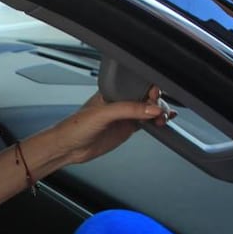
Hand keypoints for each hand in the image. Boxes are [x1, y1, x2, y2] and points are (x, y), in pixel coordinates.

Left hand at [51, 85, 174, 164]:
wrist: (69, 148)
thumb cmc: (75, 127)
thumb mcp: (103, 114)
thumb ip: (128, 109)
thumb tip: (152, 108)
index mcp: (113, 90)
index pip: (137, 85)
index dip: (150, 89)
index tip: (155, 97)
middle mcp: (120, 101)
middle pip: (147, 98)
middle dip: (158, 102)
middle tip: (160, 111)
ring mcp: (125, 115)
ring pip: (149, 110)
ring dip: (160, 112)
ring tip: (163, 118)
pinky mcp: (127, 128)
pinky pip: (146, 122)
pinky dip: (157, 121)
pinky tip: (164, 120)